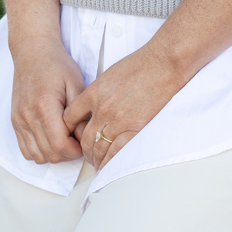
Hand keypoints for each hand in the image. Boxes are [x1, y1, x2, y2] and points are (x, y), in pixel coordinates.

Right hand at [10, 33, 85, 164]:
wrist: (33, 51)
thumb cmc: (56, 64)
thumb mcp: (75, 83)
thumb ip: (80, 113)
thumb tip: (85, 136)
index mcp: (44, 106)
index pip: (59, 145)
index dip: (75, 150)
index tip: (84, 142)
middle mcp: (27, 116)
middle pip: (49, 154)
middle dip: (67, 154)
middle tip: (78, 142)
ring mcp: (18, 120)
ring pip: (36, 156)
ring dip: (53, 155)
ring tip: (65, 140)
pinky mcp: (15, 121)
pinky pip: (25, 150)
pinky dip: (39, 151)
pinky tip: (51, 140)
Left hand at [63, 43, 182, 171]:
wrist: (162, 64)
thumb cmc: (139, 65)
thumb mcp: (109, 75)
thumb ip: (98, 93)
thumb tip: (93, 108)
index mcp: (93, 93)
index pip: (70, 118)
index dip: (70, 129)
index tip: (73, 135)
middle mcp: (102, 109)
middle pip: (84, 138)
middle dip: (83, 150)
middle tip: (86, 155)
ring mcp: (118, 121)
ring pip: (98, 148)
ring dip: (95, 159)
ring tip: (96, 164)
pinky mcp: (134, 128)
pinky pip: (116, 152)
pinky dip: (109, 162)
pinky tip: (106, 167)